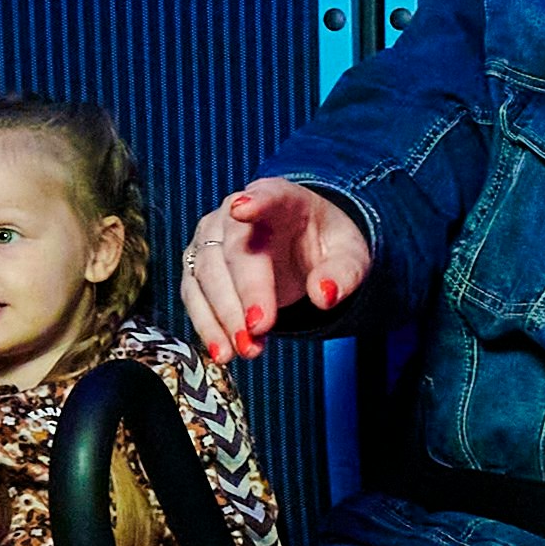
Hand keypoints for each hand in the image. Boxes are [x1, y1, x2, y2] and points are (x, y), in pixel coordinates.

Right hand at [182, 180, 372, 355]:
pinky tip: (224, 349)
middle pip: (233, 248)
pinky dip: (208, 326)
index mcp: (281, 199)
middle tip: (258, 327)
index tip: (242, 209)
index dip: (255, 202)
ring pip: (206, 274)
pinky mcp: (198, 266)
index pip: (268, 196)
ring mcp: (212, 239)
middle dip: (244, 291)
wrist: (302, 251)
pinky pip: (195, 296)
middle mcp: (236, 214)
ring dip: (224, 316)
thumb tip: (325, 296)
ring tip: (246, 348)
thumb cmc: (324, 246)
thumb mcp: (349, 257)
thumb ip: (343, 274)